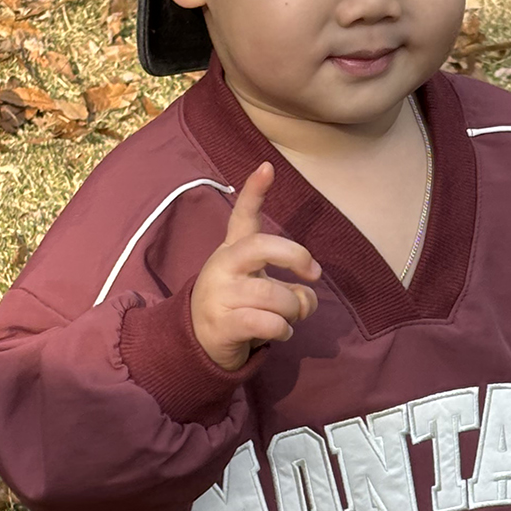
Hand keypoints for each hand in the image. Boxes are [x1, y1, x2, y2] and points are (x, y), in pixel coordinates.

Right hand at [191, 161, 319, 371]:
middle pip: (263, 247)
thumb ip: (286, 284)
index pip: (242, 216)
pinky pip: (269, 323)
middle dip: (296, 256)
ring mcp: (220, 295)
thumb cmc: (237, 306)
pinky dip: (284, 331)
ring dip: (294, 310)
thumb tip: (306, 298)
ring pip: (276, 296)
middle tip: (312, 273)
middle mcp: (223, 266)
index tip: (268, 167)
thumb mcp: (256, 285)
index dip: (255, 191)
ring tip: (289, 319)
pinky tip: (280, 334)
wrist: (198, 343)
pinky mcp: (223, 324)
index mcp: (232, 250)